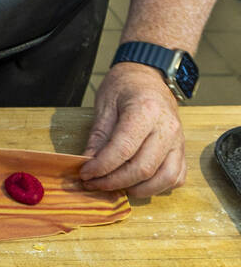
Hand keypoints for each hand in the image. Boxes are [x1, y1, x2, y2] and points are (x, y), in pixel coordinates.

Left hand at [80, 62, 185, 197]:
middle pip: (143, 168)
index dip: (102, 167)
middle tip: (94, 183)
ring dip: (137, 190)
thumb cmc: (124, 87)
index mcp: (146, 111)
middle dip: (114, 182)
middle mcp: (167, 127)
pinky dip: (158, 187)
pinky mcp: (182, 149)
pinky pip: (176, 177)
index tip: (85, 174)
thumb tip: (87, 164)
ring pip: (164, 178)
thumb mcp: (104, 106)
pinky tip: (137, 183)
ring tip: (115, 186)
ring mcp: (178, 140)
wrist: (147, 76)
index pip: (123, 150)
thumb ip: (97, 138)